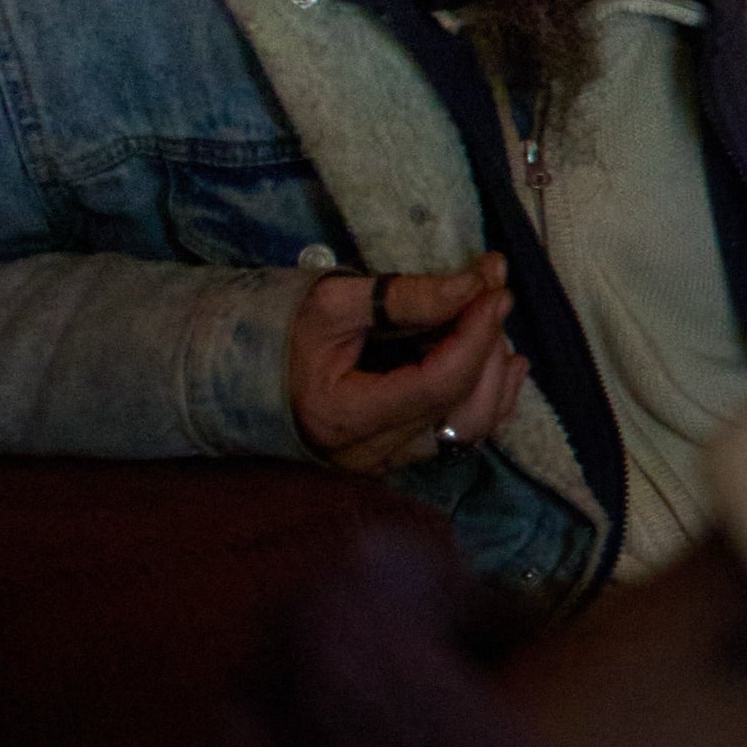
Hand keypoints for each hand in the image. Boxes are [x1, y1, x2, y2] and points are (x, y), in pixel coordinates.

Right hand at [287, 257, 526, 472]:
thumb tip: (473, 286)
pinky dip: (488, 395)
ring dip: (493, 371)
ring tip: (493, 321)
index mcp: (347, 416)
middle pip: (462, 405)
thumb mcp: (334, 303)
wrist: (241, 376)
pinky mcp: (399, 455)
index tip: (495, 288)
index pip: (438, 383)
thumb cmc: (279, 335)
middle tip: (493, 290)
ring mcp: (388, 461)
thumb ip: (404, 297)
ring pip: (470, 426)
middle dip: (488, 344)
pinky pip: (461, 434)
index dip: (476, 334)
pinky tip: (504, 361)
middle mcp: (373, 452)